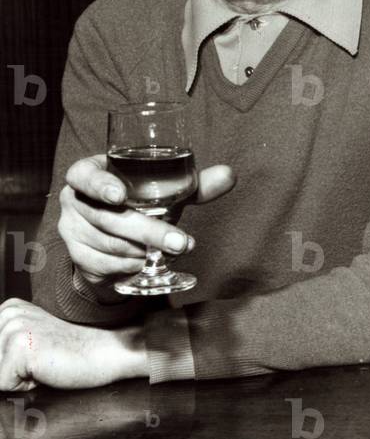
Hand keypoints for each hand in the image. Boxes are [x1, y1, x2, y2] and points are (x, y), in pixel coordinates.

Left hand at [0, 299, 147, 390]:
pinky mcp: (22, 347)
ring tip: (43, 364)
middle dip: (9, 372)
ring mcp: (15, 327)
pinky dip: (24, 386)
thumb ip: (4, 347)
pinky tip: (46, 369)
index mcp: (8, 309)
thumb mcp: (29, 341)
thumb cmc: (69, 352)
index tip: (35, 354)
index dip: (8, 364)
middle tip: (41, 360)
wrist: (103, 352)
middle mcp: (8, 313)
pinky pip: (2, 385)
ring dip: (16, 379)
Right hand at [58, 154, 234, 291]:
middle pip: (108, 218)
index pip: (84, 175)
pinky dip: (130, 265)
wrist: (117, 236)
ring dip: (143, 251)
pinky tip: (147, 261)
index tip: (120, 196)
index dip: (100, 185)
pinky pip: (104, 265)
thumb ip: (195, 184)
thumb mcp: (165, 190)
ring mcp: (71, 230)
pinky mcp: (76, 257)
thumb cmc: (140, 201)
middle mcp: (74, 200)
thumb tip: (230, 175)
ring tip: (172, 250)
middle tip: (180, 242)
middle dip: (148, 231)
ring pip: (108, 244)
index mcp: (89, 173)